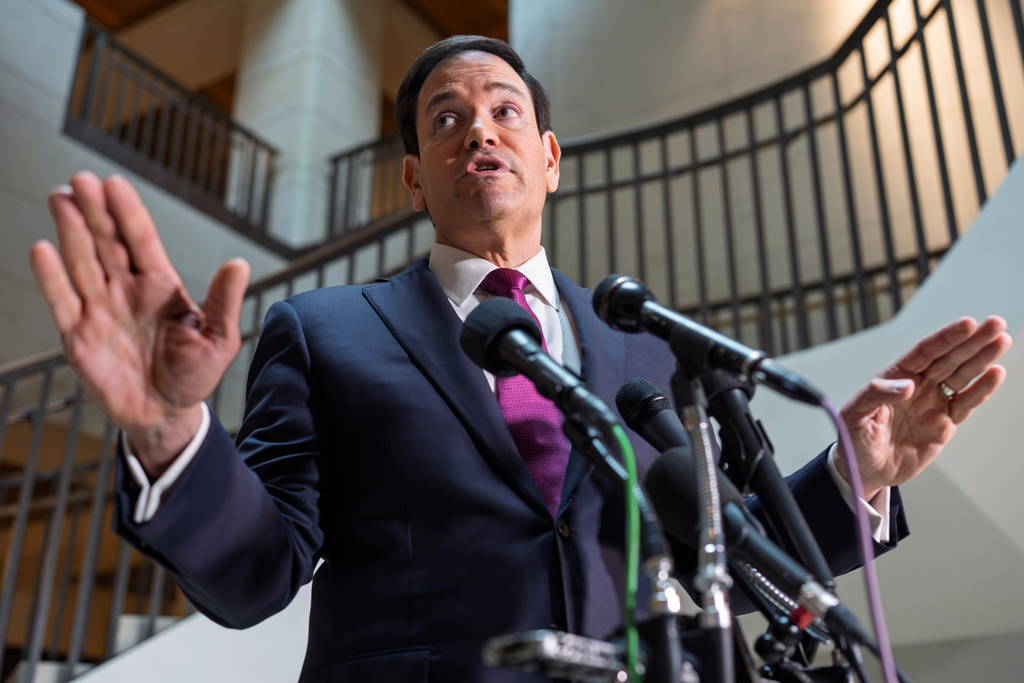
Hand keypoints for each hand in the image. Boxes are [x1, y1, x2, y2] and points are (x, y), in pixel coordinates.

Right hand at [30, 172, 249, 477]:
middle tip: (81, 180)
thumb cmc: (194, 375)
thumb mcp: (219, 340)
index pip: (142, 241)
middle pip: (107, 243)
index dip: (128, 213)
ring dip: (71, 232)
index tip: (115, 183)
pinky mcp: (78, 335)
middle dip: (94, 211)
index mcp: (161, 286)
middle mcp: (127, 290)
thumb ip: (224, 302)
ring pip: (82, 263)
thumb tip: (240, 264)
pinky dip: (52, 277)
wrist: (165, 415)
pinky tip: (43, 249)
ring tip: (59, 198)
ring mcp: (100, 310)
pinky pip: (62, 301)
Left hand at [835, 316, 1010, 499]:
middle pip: (948, 358)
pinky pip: (966, 404)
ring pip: (962, 376)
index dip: (945, 338)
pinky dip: (982, 390)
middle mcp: (917, 385)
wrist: (864, 469)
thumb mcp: (854, 414)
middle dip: (972, 341)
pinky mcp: (944, 424)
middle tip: (996, 323)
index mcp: (894, 376)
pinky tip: (995, 374)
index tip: (967, 324)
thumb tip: (908, 386)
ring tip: (1001, 341)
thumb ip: (876, 395)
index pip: (924, 352)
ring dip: (982, 359)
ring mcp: (933, 403)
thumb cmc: (853, 438)